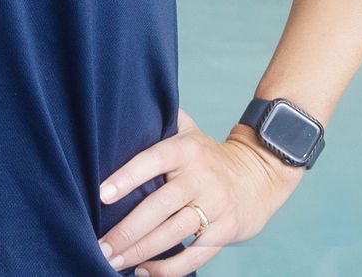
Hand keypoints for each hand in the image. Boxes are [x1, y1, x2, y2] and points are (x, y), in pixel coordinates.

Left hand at [96, 107, 305, 274]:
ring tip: (113, 261)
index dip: (127, 178)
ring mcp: (215, 206)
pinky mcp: (225, 231)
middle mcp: (200, 178)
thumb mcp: (190, 132)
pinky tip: (144, 272)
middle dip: (127, 230)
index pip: (152, 161)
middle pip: (159, 207)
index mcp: (186, 150)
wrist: (260, 174)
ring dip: (141, 251)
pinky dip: (169, 268)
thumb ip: (162, 120)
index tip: (102, 195)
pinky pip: (195, 255)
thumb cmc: (210, 156)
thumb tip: (128, 101)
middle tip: (101, 245)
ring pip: (173, 234)